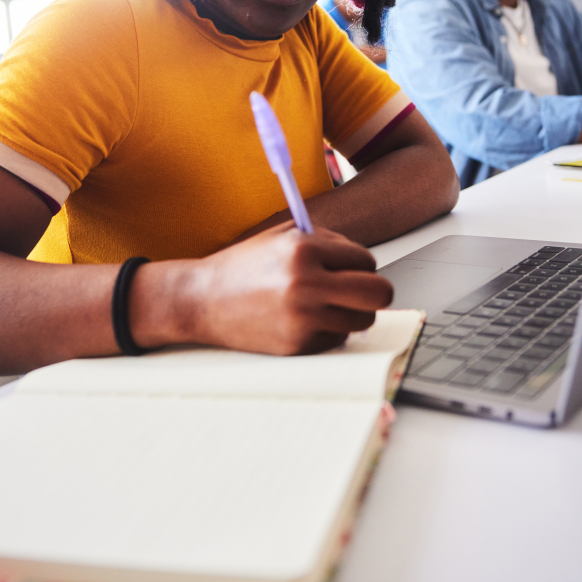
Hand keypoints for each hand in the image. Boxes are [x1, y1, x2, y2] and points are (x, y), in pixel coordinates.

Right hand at [134, 224, 392, 355]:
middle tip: (362, 291)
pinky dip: (327, 330)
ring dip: (351, 312)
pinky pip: (336, 338)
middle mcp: (306, 284)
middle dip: (376, 292)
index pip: (365, 259)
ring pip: (362, 320)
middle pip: (378, 294)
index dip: (360, 263)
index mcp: (304, 249)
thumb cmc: (245, 266)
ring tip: (327, 304)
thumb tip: (365, 261)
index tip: (349, 267)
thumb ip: (326, 242)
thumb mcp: (283, 236)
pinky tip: (302, 319)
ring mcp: (303, 318)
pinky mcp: (297, 345)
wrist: (202, 300)